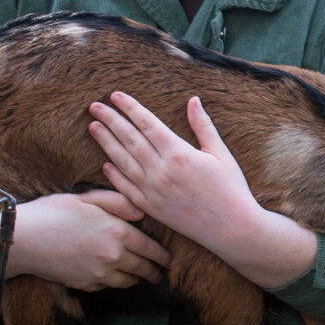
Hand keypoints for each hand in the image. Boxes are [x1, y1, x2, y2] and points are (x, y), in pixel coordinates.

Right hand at [8, 190, 171, 290]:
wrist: (24, 240)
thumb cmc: (56, 212)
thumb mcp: (89, 198)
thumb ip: (120, 203)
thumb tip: (142, 213)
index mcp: (118, 232)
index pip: (150, 248)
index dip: (163, 255)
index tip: (171, 258)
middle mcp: (113, 256)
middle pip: (143, 268)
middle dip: (155, 271)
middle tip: (163, 273)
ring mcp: (99, 274)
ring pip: (128, 281)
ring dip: (139, 279)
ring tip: (145, 277)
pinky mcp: (85, 285)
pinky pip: (109, 286)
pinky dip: (117, 282)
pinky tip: (120, 278)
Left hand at [88, 94, 316, 287]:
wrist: (231, 228)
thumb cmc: (231, 188)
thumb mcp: (220, 153)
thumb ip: (203, 126)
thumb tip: (193, 100)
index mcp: (179, 153)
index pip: (147, 123)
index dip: (130, 108)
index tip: (116, 95)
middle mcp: (161, 171)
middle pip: (130, 139)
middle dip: (111, 120)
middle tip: (95, 105)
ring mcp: (153, 191)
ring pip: (123, 161)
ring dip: (106, 143)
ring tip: (93, 127)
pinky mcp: (151, 208)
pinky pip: (126, 188)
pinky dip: (114, 174)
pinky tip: (106, 163)